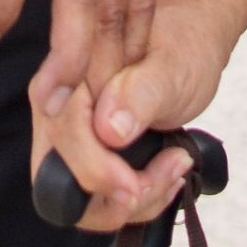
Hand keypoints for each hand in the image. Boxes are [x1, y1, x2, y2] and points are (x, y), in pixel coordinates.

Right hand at [28, 1, 228, 231]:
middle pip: (59, 180)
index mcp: (68, 76)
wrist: (188, 44)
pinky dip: (138, 200)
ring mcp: (72, 140)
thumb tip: (108, 129)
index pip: (62, 134)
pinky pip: (101, 201)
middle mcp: (58, 110)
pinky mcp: (91, 159)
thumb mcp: (173, 64)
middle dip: (114, 194)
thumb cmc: (180, 43)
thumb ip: (141, 91)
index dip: (94, 167)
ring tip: (176, 166)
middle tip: (170, 170)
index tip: (135, 184)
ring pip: (79, 202)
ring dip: (132, 202)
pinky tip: (169, 174)